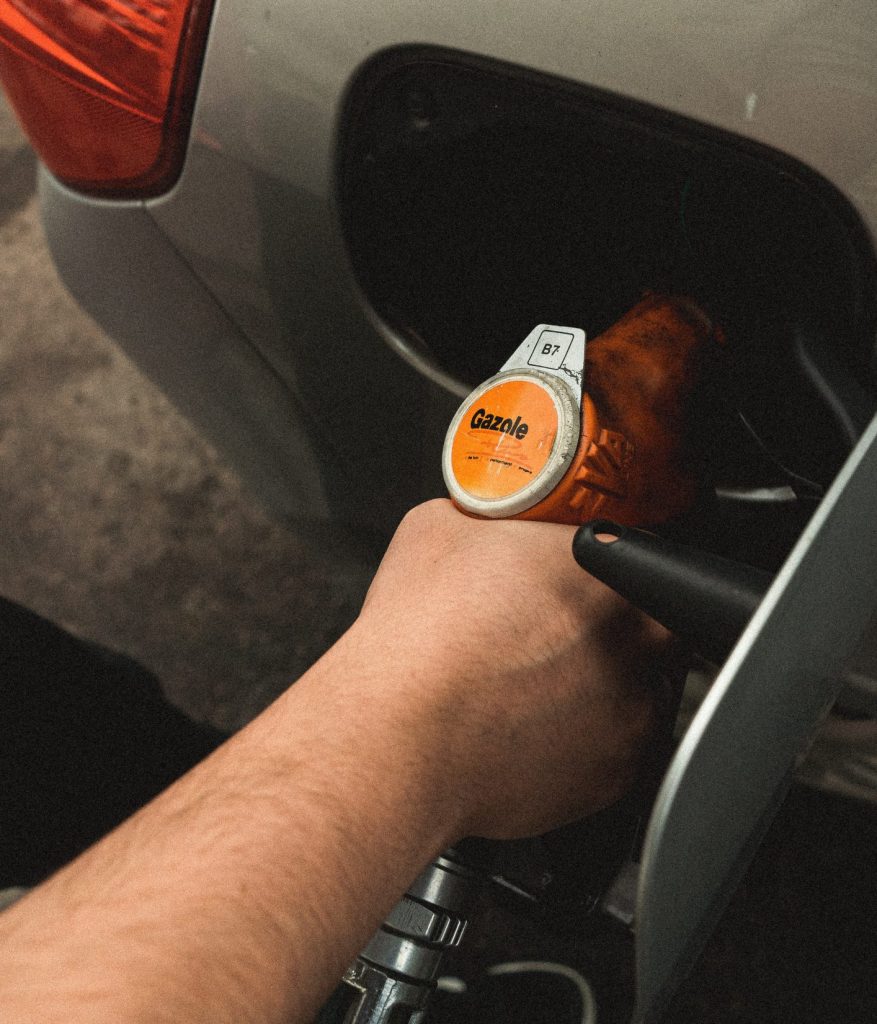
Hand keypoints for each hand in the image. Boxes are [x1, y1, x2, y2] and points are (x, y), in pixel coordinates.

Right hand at [349, 499, 678, 841]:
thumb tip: (489, 527)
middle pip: (654, 627)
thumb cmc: (419, 639)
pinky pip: (617, 753)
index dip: (611, 569)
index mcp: (608, 572)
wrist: (398, 735)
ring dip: (605, 688)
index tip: (581, 580)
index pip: (644, 556)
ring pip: (640, 694)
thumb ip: (492, 521)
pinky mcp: (616, 779)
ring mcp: (634, 717)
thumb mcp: (441, 526)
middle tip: (557, 634)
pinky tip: (533, 730)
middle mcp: (637, 645)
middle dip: (614, 629)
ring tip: (538, 689)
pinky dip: (586, 744)